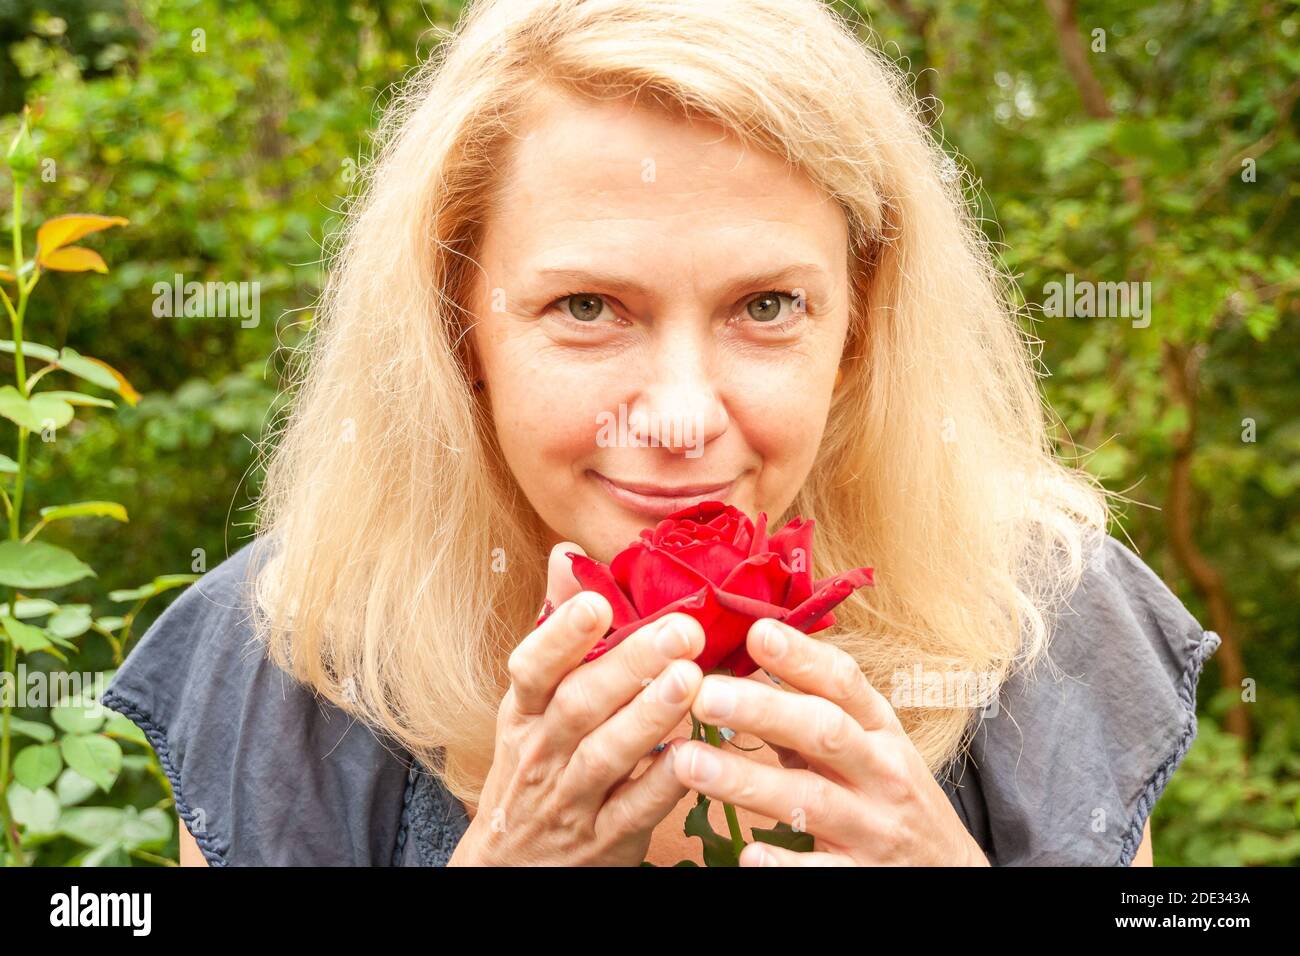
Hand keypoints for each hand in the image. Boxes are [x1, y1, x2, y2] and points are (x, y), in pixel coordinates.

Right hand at [448, 542, 705, 865]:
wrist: (513, 870)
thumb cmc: (537, 767)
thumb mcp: (532, 703)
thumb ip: (557, 628)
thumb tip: (567, 554)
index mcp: (525, 712)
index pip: (532, 669)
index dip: (562, 635)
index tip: (599, 602)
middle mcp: (542, 752)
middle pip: (579, 705)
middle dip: (629, 665)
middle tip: (682, 627)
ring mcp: (571, 799)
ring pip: (607, 756)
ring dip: (649, 718)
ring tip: (691, 679)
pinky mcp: (605, 841)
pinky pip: (635, 811)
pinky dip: (663, 785)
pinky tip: (694, 755)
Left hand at [670, 617, 988, 865]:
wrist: (949, 872)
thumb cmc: (890, 795)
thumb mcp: (868, 745)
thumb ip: (812, 710)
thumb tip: (745, 664)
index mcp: (880, 731)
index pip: (844, 683)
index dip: (802, 656)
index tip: (756, 632)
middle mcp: (881, 773)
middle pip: (824, 732)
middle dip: (764, 710)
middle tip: (704, 695)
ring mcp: (873, 827)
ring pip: (812, 800)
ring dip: (747, 781)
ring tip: (689, 763)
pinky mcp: (861, 876)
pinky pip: (821, 871)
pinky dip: (784, 862)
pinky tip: (747, 852)